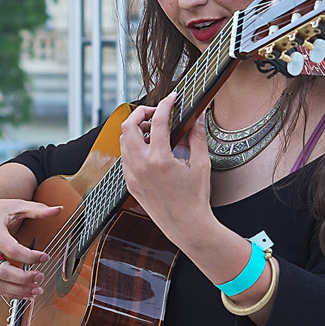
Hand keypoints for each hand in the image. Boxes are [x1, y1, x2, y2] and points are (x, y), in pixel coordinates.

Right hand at [0, 190, 58, 298]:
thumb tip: (58, 210)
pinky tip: (25, 293)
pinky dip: (10, 293)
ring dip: (17, 291)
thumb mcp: (16, 206)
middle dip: (22, 279)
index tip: (45, 257)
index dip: (30, 256)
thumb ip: (37, 210)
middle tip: (40, 277)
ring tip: (36, 291)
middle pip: (1, 271)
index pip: (11, 249)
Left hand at [119, 93, 214, 250]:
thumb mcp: (201, 164)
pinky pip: (125, 157)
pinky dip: (134, 147)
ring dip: (135, 130)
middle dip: (140, 113)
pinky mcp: (130, 183)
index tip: (172, 99)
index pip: (157, 121)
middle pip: (127, 126)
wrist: (186, 226)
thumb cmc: (195, 198)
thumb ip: (197, 136)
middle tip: (155, 113)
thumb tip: (198, 117)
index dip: (165, 104)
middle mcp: (141, 166)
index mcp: (159, 160)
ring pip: (123, 141)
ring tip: (153, 130)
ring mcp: (132, 175)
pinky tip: (149, 148)